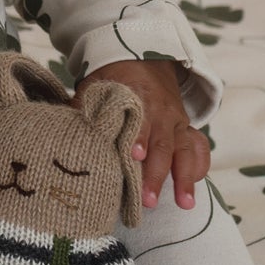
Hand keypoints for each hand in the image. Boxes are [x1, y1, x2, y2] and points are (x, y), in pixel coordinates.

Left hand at [75, 59, 209, 210]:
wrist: (143, 60)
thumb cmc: (113, 81)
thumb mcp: (96, 87)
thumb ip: (85, 110)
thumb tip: (65, 132)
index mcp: (137, 99)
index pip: (139, 121)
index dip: (138, 139)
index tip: (134, 158)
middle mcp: (161, 112)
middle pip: (162, 145)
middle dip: (157, 173)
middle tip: (148, 200)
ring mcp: (176, 121)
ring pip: (185, 150)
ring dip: (184, 178)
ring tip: (184, 204)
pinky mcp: (185, 128)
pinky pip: (199, 147)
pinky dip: (199, 167)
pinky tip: (194, 187)